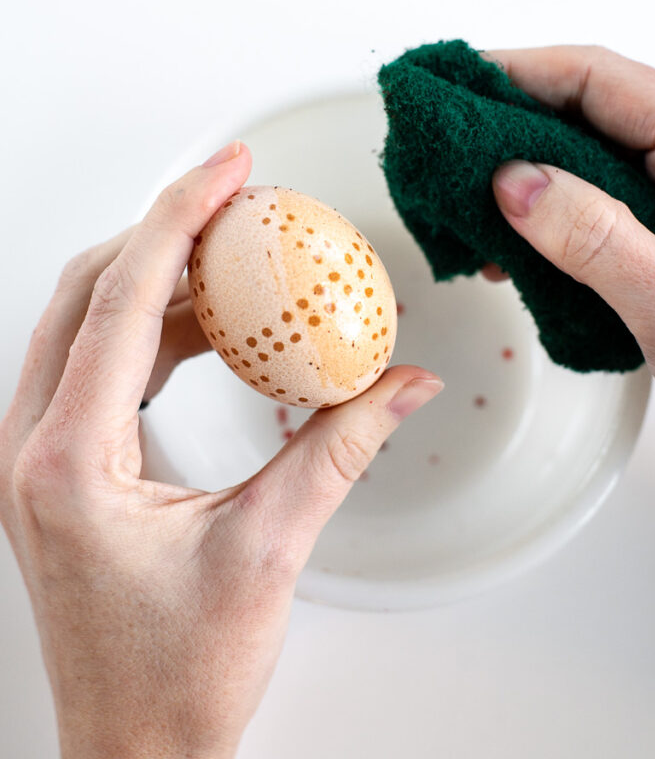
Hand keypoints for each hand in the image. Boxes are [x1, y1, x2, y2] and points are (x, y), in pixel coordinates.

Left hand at [0, 141, 442, 758]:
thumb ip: (339, 449)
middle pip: (92, 291)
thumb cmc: (173, 679)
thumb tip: (398, 386)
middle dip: (167, 233)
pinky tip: (216, 328)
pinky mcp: (60, 463)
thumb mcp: (268, 551)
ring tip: (239, 260)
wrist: (133, 749)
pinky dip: (157, 329)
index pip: (124, 301)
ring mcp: (39, 452)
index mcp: (68, 461)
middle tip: (238, 202)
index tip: (227, 172)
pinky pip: (102, 363)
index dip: (180, 219)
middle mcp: (34, 445)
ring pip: (91, 320)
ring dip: (164, 280)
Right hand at [483, 45, 654, 412]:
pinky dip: (544, 223)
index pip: (599, 80)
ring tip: (466, 209)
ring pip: (584, 163)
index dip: (519, 72)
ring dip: (521, 180)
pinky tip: (509, 250)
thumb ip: (595, 234)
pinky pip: (592, 210)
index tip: (454, 84)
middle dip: (508, 127)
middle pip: (585, 113)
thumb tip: (516, 182)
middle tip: (442, 146)